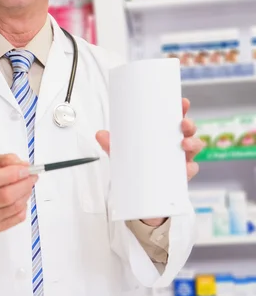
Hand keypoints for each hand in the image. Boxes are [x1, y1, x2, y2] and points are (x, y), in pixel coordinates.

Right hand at [0, 154, 37, 234]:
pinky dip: (24, 206)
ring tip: (27, 186)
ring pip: (15, 206)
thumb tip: (24, 166)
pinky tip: (20, 198)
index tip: (25, 170)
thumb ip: (5, 160)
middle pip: (5, 196)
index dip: (12, 174)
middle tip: (32, 177)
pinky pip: (18, 217)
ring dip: (26, 194)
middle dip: (24, 184)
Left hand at [95, 97, 203, 226]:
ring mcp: (181, 160)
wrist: (139, 192)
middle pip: (188, 131)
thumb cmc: (136, 165)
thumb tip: (100, 134)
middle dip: (189, 125)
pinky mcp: (182, 176)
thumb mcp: (122, 153)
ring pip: (194, 148)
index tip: (183, 103)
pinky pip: (191, 170)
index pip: (175, 118)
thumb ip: (112, 144)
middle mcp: (176, 145)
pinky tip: (187, 168)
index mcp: (165, 134)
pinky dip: (190, 168)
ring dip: (193, 143)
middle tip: (183, 124)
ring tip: (184, 145)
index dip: (182, 109)